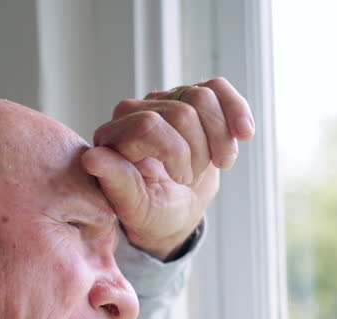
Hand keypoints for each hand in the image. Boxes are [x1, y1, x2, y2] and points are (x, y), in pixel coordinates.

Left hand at [82, 77, 254, 260]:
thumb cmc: (151, 212)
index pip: (149, 126)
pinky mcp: (189, 98)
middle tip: (193, 178)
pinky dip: (237, 110)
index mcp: (112, 137)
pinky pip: (218, 88)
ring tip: (219, 162)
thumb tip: (91, 158)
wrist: (175, 211)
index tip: (181, 180)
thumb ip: (116, 183)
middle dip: (199, 152)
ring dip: (220, 137)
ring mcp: (162, 100)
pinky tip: (244, 134)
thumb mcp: (136, 208)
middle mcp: (132, 112)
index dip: (176, 154)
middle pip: (182, 112)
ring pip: (203, 96)